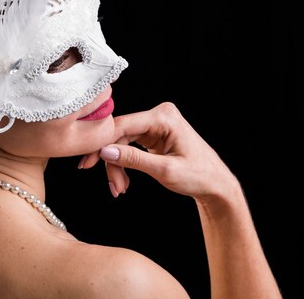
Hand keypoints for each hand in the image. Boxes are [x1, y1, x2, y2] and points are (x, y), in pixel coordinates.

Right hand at [79, 102, 238, 199]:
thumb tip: (105, 152)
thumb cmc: (199, 176)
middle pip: (120, 135)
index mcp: (164, 117)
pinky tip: (123, 180)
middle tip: (112, 186)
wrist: (215, 185)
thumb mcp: (165, 170)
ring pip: (121, 142)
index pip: (123, 125)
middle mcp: (158, 115)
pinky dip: (124, 163)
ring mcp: (155, 124)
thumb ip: (134, 160)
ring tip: (120, 188)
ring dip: (117, 166)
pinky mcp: (153, 134)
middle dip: (112, 162)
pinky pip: (128, 145)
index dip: (102, 144)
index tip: (87, 163)